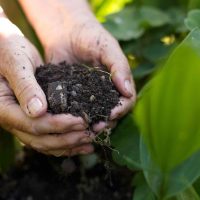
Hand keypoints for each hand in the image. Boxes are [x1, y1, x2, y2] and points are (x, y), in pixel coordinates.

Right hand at [0, 17, 93, 155]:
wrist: (6, 49)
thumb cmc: (8, 50)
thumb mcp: (17, 63)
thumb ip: (25, 87)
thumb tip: (38, 111)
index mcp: (4, 108)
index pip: (33, 124)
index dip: (58, 125)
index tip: (81, 121)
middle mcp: (13, 120)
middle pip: (40, 139)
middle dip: (68, 139)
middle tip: (90, 133)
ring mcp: (23, 121)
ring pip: (45, 142)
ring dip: (69, 144)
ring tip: (90, 141)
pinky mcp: (34, 118)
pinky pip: (48, 135)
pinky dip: (65, 141)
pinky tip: (81, 141)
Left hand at [44, 18, 135, 131]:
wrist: (66, 32)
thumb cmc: (91, 36)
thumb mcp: (107, 48)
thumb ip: (119, 67)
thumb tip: (128, 92)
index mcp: (117, 83)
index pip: (126, 102)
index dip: (121, 110)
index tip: (111, 114)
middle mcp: (105, 93)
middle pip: (111, 113)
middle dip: (106, 121)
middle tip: (96, 127)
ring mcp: (88, 96)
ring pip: (94, 115)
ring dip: (90, 124)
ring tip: (83, 128)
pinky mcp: (72, 96)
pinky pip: (75, 109)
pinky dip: (74, 117)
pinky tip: (68, 121)